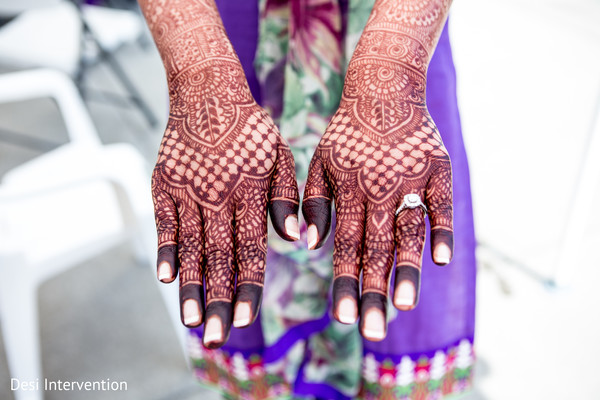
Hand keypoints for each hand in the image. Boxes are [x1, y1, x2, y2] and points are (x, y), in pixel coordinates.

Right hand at [151, 59, 298, 347]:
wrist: (207, 93)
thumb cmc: (251, 130)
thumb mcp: (279, 158)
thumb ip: (286, 199)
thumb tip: (296, 239)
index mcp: (249, 193)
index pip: (249, 250)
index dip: (247, 286)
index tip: (244, 319)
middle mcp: (217, 197)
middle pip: (218, 257)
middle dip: (217, 300)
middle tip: (215, 337)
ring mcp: (188, 192)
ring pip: (190, 248)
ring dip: (191, 286)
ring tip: (191, 320)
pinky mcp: (165, 185)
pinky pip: (164, 223)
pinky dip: (166, 250)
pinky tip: (166, 277)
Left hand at [302, 0, 452, 340]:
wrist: (384, 89)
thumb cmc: (347, 133)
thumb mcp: (320, 162)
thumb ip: (315, 204)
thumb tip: (310, 246)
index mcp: (349, 192)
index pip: (344, 245)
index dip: (343, 282)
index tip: (341, 318)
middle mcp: (378, 190)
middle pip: (375, 248)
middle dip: (372, 291)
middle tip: (372, 332)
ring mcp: (410, 180)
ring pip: (408, 231)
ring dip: (406, 269)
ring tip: (404, 306)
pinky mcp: (438, 170)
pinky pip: (442, 204)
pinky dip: (442, 230)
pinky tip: (442, 260)